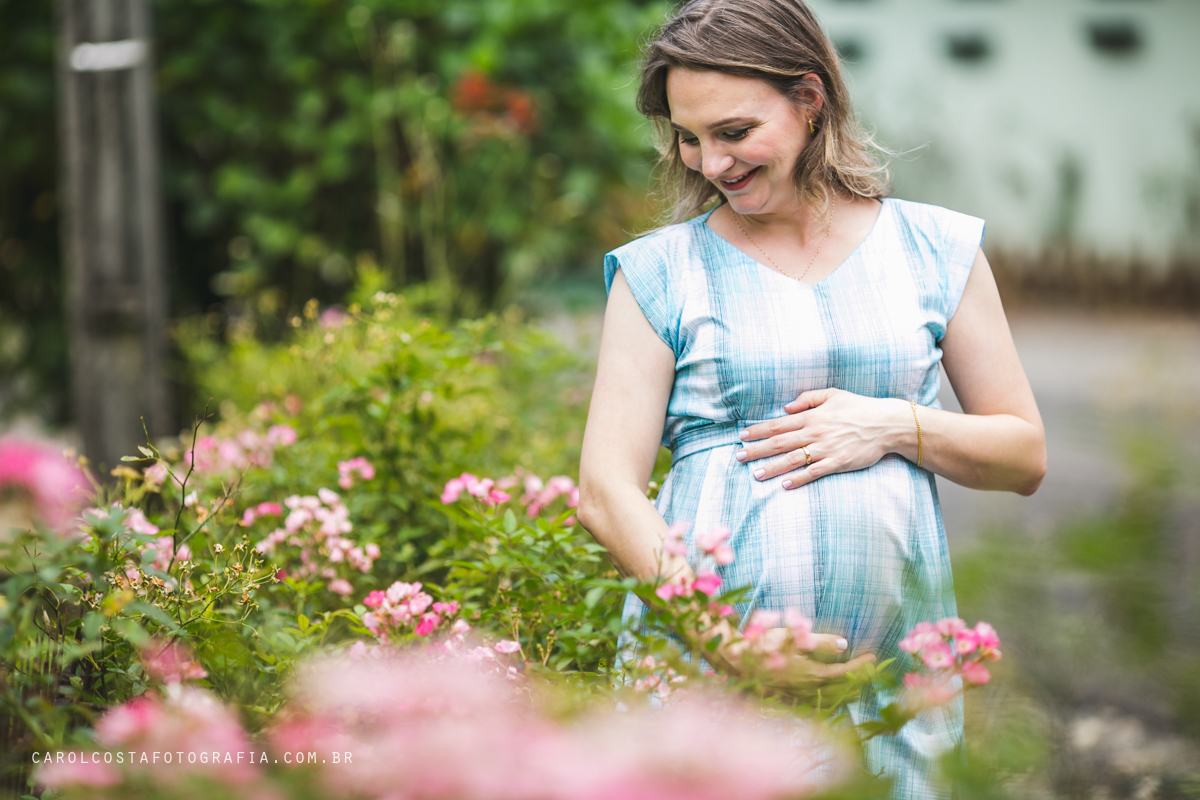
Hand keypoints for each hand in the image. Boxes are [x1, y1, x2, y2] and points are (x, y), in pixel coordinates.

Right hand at [697, 619, 875, 695]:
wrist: (735, 661)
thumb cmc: (763, 644)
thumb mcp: (792, 637)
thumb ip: (820, 641)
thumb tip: (843, 645)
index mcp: (812, 674)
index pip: (844, 672)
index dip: (861, 666)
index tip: (874, 657)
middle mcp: (807, 688)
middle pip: (840, 690)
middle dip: (858, 681)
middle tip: (870, 671)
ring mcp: (796, 695)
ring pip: (828, 698)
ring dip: (845, 692)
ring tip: (856, 685)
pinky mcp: (785, 697)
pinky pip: (813, 702)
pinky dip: (826, 699)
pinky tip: (827, 696)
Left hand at [735, 388, 907, 489]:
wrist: (887, 423)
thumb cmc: (860, 407)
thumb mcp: (833, 394)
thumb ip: (807, 399)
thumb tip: (786, 407)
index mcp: (812, 416)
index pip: (778, 423)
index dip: (758, 430)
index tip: (742, 435)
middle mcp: (815, 432)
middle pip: (780, 443)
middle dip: (757, 450)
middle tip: (739, 457)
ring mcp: (826, 449)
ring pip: (793, 459)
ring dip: (772, 467)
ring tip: (756, 474)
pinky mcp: (838, 463)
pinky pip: (814, 472)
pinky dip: (799, 479)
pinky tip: (785, 484)